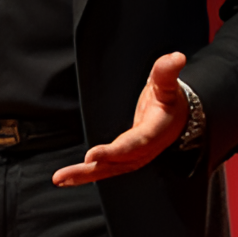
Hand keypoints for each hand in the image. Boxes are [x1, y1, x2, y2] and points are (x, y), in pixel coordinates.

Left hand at [53, 51, 187, 186]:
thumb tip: (177, 57)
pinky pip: (107, 168)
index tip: (92, 156)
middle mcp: (144, 150)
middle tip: (64, 176)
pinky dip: (88, 174)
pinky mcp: (126, 158)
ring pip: (108, 169)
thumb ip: (167, 71)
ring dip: (84, 175)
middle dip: (91, 169)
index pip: (134, 144)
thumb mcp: (167, 82)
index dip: (114, 151)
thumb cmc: (170, 98)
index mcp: (155, 132)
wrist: (177, 116)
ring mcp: (134, 156)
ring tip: (60, 179)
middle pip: (116, 163)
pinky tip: (67, 179)